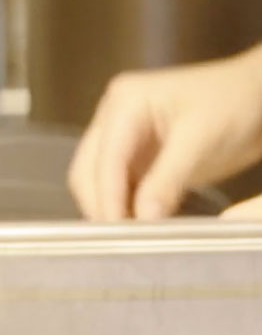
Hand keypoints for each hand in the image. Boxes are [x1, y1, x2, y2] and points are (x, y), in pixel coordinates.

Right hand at [69, 47, 261, 219]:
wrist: (256, 93)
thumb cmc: (233, 102)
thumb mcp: (201, 141)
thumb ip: (167, 179)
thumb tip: (142, 218)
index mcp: (124, 101)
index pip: (104, 158)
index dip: (107, 197)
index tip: (118, 233)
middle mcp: (115, 114)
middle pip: (89, 168)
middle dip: (101, 203)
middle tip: (121, 240)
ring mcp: (124, 132)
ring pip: (100, 177)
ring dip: (112, 205)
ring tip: (130, 236)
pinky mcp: (139, 150)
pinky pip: (122, 181)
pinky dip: (127, 202)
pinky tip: (140, 222)